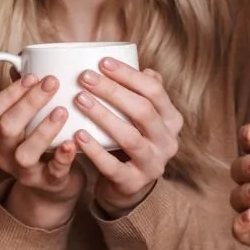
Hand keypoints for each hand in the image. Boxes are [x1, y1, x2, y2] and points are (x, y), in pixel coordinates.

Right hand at [0, 73, 84, 228]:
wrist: (53, 188)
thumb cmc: (41, 143)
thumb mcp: (29, 120)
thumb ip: (25, 95)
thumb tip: (27, 59)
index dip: (8, 93)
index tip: (32, 75)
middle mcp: (4, 153)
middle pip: (6, 127)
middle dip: (28, 102)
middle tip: (52, 82)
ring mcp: (24, 171)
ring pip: (25, 152)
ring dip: (43, 129)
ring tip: (62, 110)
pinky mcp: (48, 184)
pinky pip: (53, 172)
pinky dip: (63, 156)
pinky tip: (73, 142)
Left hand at [71, 57, 183, 217]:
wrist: (129, 187)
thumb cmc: (132, 142)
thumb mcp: (143, 119)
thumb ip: (144, 95)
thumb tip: (145, 68)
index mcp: (171, 120)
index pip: (155, 91)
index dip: (129, 75)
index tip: (102, 62)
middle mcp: (168, 141)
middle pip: (143, 110)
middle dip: (113, 91)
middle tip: (86, 77)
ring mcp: (153, 164)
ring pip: (130, 137)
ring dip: (103, 116)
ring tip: (79, 99)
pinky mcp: (134, 183)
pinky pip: (112, 166)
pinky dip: (94, 149)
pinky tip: (77, 135)